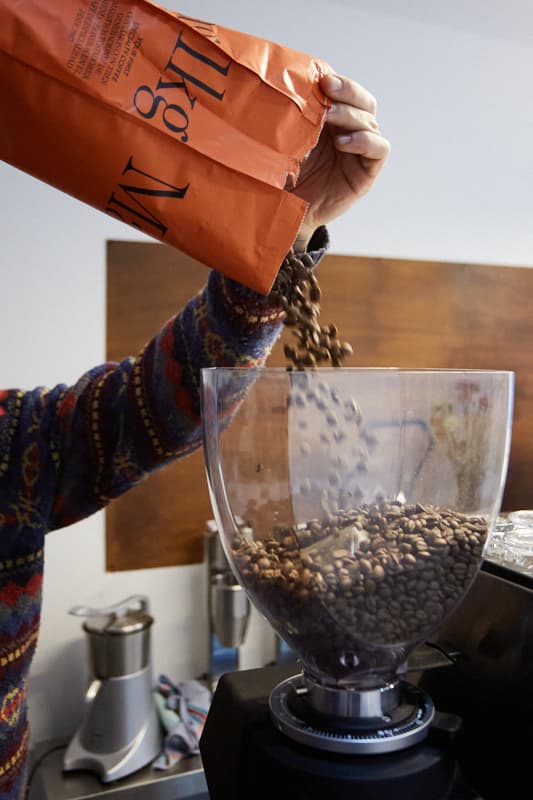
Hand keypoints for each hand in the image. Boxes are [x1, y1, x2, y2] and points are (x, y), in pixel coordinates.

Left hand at [291, 73, 390, 248]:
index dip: (337, 83)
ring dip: (351, 115)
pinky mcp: (367, 172)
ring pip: (370, 122)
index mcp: (333, 121)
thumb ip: (293, 117)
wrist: (288, 212)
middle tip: (328, 88)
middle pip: (364, 102)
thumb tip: (283, 86)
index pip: (345, 92)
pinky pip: (378, 149)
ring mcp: (360, 152)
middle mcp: (350, 132)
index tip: (320, 79)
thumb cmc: (285, 177)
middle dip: (348, 91)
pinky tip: (343, 143)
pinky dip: (364, 141)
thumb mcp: (286, 142)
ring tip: (328, 117)